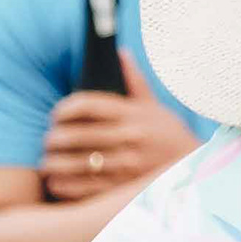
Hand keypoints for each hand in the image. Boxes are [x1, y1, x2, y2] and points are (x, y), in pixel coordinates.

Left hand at [40, 54, 195, 201]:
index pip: (88, 105)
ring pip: (77, 164)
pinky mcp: (122, 189)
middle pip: (78, 135)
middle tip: (48, 140)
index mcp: (133, 114)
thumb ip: (134, 81)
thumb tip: (119, 52)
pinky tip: (55, 182)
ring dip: (55, 163)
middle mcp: (128, 138)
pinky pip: (84, 189)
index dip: (65, 109)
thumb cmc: (169, 134)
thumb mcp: (154, 106)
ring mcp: (126, 165)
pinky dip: (64, 186)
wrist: (193, 170)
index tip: (56, 114)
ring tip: (47, 162)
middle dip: (55, 138)